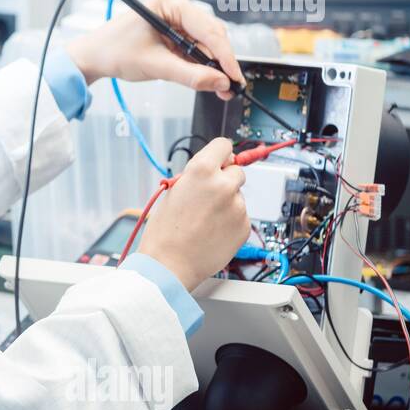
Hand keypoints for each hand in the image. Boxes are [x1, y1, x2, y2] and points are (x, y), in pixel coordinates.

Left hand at [64, 0, 243, 96]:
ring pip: (206, 44)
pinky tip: (208, 81)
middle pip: (211, 35)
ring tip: (220, 88)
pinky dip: (202, 67)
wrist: (94, 56)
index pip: (207, 28)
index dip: (224, 54)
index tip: (234, 76)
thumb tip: (219, 83)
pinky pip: (196, 50)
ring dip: (212, 66)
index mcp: (170, 3)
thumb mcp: (154, 65)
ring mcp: (177, 21)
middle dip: (220, 62)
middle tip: (230, 86)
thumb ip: (189, 75)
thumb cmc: (114, 51)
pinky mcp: (175, 35)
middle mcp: (177, 8)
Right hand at [137, 138, 249, 290]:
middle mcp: (224, 184)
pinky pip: (240, 215)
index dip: (220, 154)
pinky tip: (213, 231)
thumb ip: (195, 177)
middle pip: (236, 171)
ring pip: (238, 196)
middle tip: (208, 196)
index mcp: (202, 170)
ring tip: (205, 220)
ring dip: (227, 203)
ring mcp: (237, 206)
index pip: (224, 145)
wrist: (170, 264)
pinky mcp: (244, 225)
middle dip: (225, 180)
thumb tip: (212, 170)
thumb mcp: (172, 192)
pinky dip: (230, 221)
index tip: (220, 160)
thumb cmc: (165, 231)